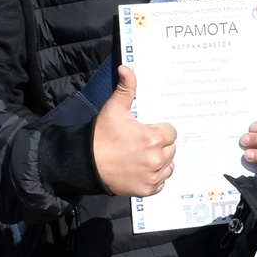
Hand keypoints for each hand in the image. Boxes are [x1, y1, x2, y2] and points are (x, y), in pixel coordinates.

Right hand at [93, 65, 176, 197]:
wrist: (85, 164)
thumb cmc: (101, 136)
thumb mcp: (113, 108)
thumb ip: (125, 88)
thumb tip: (126, 67)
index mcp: (153, 138)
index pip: (171, 132)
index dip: (159, 129)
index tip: (146, 130)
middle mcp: (157, 159)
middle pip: (171, 149)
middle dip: (160, 145)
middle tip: (141, 143)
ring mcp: (152, 176)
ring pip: (168, 165)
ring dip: (160, 161)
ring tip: (142, 156)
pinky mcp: (147, 189)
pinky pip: (161, 182)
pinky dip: (154, 177)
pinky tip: (140, 169)